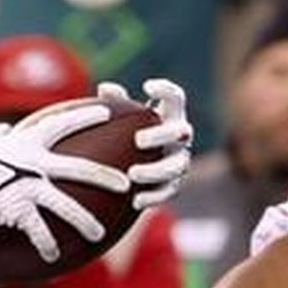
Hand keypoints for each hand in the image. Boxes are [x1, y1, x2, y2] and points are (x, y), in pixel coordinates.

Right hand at [0, 102, 131, 262]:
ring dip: (84, 221)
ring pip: (66, 206)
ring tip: (97, 234)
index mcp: (25, 142)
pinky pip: (38, 232)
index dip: (86, 116)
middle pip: (78, 169)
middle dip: (105, 176)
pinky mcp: (16, 211)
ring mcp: (26, 188)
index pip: (62, 123)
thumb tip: (6, 129)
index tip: (108, 111)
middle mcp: (32, 164)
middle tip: (127, 184)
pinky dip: (46, 245)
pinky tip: (53, 258)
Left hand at [97, 78, 191, 209]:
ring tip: (132, 174)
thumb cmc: (122, 134)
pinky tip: (135, 201)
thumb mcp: (118, 118)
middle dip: (162, 136)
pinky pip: (169, 192)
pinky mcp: (173, 185)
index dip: (166, 90)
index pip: (175, 98)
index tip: (146, 87)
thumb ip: (115, 103)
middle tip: (138, 140)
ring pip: (178, 166)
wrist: (130, 170)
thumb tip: (105, 88)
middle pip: (182, 132)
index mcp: (169, 115)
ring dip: (156, 171)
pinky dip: (153, 197)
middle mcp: (179, 137)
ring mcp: (179, 161)